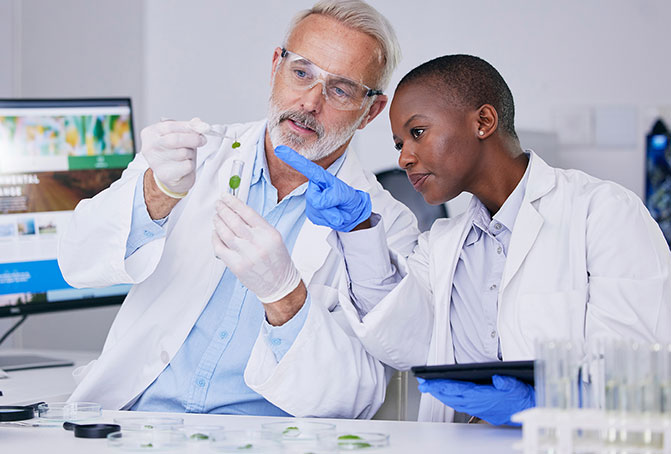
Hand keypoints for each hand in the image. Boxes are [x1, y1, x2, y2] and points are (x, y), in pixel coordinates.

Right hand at [141, 117, 209, 195]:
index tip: (201, 128)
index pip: (170, 126)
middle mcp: (149, 147)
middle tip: (202, 140)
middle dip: (193, 139)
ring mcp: (155, 161)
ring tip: (187, 156)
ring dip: (191, 154)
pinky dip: (190, 165)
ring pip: (183, 153)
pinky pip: (186, 165)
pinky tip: (184, 166)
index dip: (188, 126)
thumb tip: (197, 122)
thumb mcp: (180, 136)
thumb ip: (188, 128)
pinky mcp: (164, 175)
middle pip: (175, 139)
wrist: (171, 176)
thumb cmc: (175, 153)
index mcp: (150, 133)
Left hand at [212, 193, 301, 302]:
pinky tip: (216, 233)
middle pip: (233, 221)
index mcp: (269, 234)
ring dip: (218, 222)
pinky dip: (215, 238)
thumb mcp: (274, 238)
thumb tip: (237, 211)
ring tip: (216, 217)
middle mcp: (258, 243)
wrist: (279, 284)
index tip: (226, 197)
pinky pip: (220, 248)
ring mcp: (246, 255)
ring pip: (225, 233)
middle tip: (218, 205)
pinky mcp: (236, 266)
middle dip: (223, 210)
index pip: (247, 212)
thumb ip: (257, 225)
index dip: (234, 202)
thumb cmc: (277, 260)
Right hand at [274, 145, 371, 231]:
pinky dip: (329, 219)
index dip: (293, 159)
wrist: (352, 214)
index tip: (280, 150)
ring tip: (338, 209)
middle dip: (329, 205)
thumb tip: (319, 201)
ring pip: (317, 211)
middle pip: (314, 199)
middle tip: (339, 204)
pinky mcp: (312, 212)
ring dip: (331, 213)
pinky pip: (318, 219)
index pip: (306, 167)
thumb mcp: (347, 195)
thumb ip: (334, 196)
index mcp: (322, 177)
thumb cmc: (350, 200)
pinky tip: (333, 214)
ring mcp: (312, 201)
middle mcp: (315, 187)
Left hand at [417, 375, 534, 425]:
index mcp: (484, 397)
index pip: (458, 390)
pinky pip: (461, 406)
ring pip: (455, 402)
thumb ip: (507, 382)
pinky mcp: (481, 411)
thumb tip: (498, 378)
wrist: (530, 409)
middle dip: (436, 390)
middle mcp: (479, 405)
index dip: (443, 386)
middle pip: (452, 397)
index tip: (430, 382)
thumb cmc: (522, 396)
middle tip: (423, 384)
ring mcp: (479, 409)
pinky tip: (446, 395)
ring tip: (430, 388)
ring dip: (441, 395)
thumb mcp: (517, 385)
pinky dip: (450, 400)